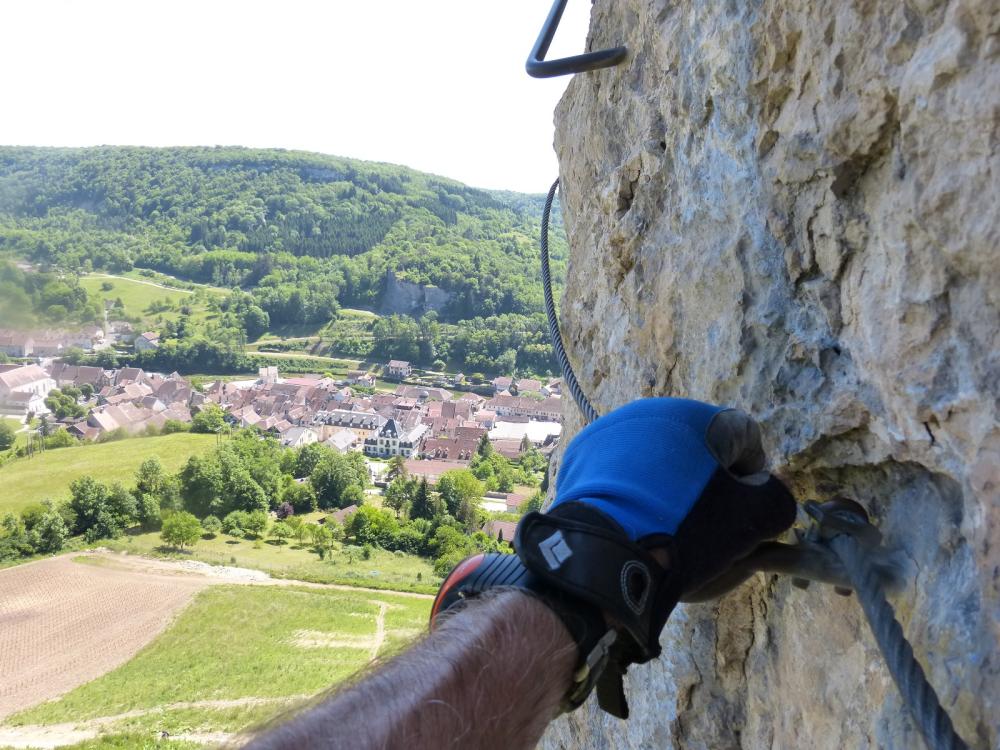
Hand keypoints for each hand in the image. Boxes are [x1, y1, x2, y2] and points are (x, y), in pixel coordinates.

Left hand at [515, 398, 795, 671]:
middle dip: (707, 481)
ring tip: (664, 525)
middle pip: (698, 447)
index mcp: (699, 416)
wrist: (604, 553)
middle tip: (703, 524)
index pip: (746, 440)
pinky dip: (632, 490)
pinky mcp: (582, 454)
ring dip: (669, 484)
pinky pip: (622, 470)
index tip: (742, 513)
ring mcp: (612, 429)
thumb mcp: (756, 520)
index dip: (753, 479)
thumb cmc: (688, 532)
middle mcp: (654, 410)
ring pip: (658, 457)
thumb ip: (777, 498)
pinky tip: (632, 520)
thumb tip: (767, 491)